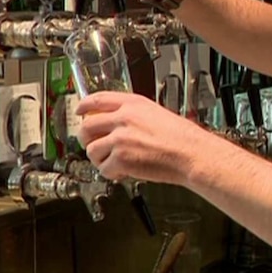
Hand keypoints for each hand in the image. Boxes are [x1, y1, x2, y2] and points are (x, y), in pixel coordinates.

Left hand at [76, 91, 198, 182]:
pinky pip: (104, 169)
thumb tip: (118, 125)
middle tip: (92, 144)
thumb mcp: (157, 114)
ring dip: (100, 159)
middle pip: (87, 126)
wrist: (191, 154)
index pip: (98, 99)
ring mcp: (120, 138)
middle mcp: (123, 118)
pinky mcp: (120, 158)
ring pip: (92, 150)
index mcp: (133, 104)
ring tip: (115, 162)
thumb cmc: (183, 138)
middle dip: (86, 139)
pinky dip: (112, 173)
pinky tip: (123, 172)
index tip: (80, 111)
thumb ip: (134, 116)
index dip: (84, 106)